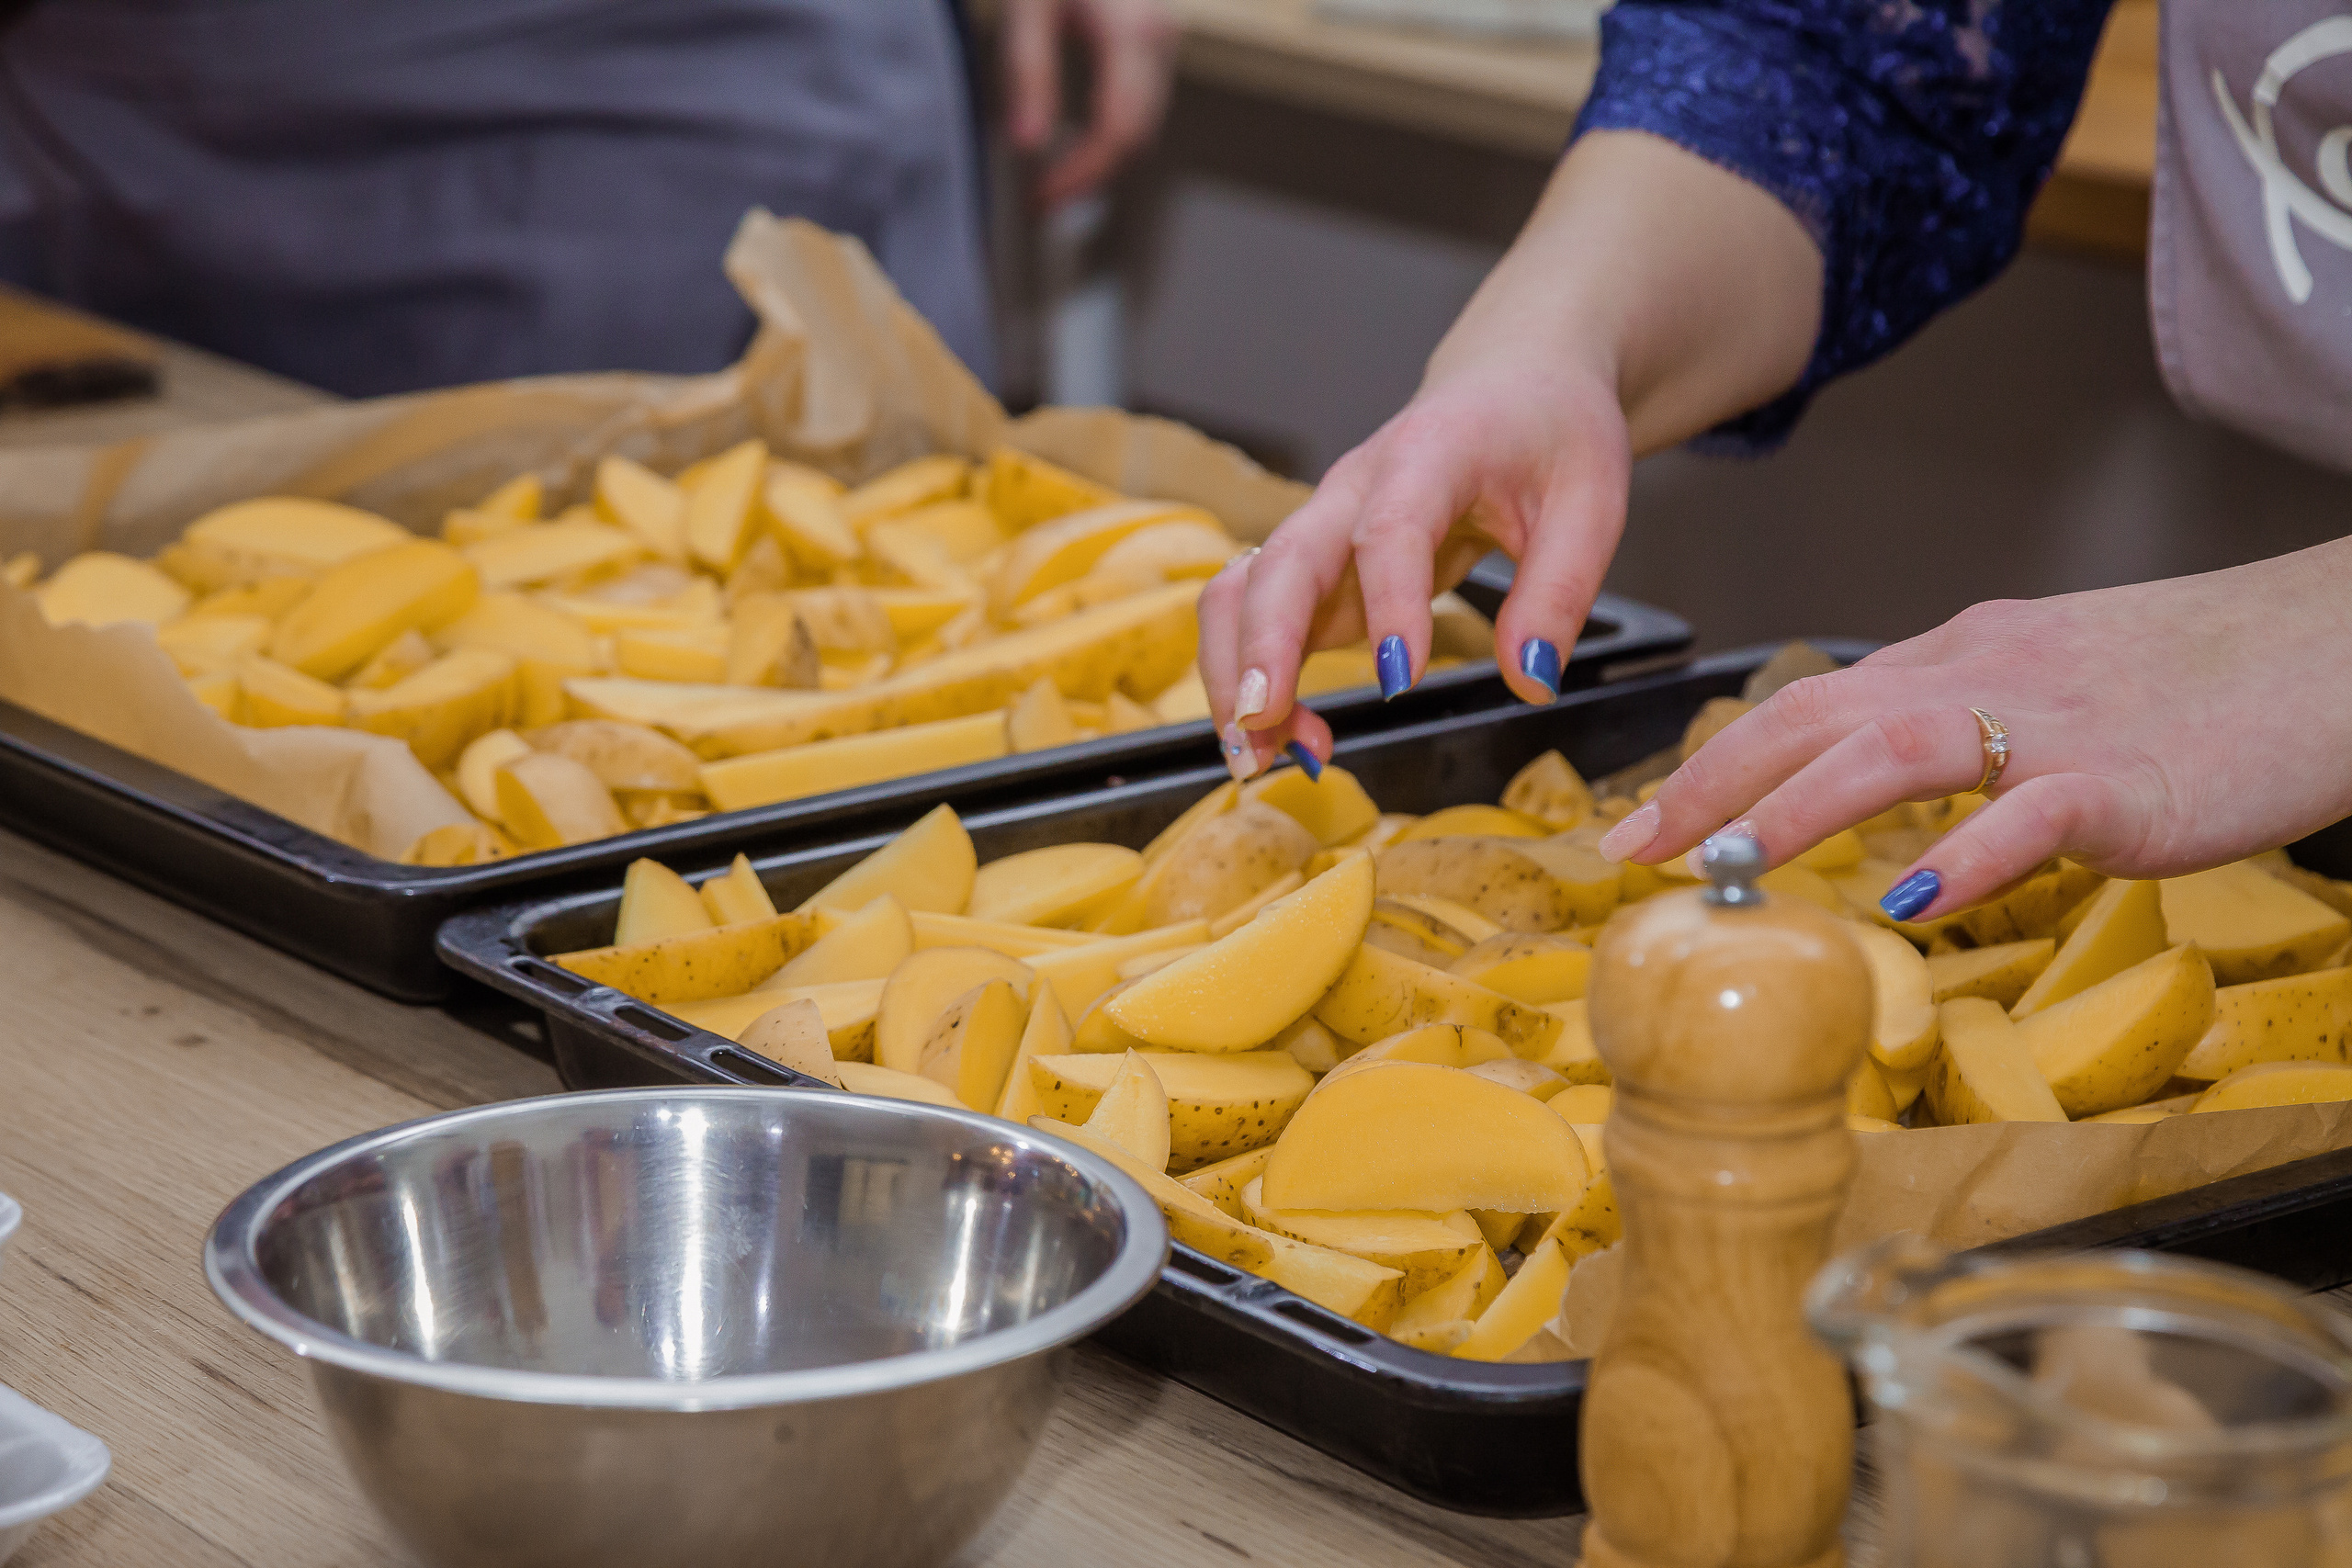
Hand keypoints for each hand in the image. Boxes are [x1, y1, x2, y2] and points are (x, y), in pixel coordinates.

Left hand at [1002, 0, 1175, 208]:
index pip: (1118, 129)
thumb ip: (1028, 72)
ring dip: (1102, 164)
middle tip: (1041, 201)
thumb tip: (1027, 145)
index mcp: (1131, 31)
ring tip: (1053, 182)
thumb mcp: (1028, 7)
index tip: (1042, 197)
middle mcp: (1159, 40)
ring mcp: (1164, 43)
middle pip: (1137, 138)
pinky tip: (1075, 149)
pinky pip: (1143, 109)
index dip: (1082, 174)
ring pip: (1145, 129)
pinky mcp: (1156, 46)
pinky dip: (1111, 139)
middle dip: (1090, 179)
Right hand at [1194, 131, 1822, 780]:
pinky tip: (1288, 736)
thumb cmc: (1550, 432)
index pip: (1390, 528)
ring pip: (1244, 595)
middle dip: (1260, 652)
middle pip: (1280, 564)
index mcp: (1429, 455)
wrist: (1511, 383)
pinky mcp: (1317, 570)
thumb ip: (1560, 593)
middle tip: (1265, 732)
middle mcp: (1352, 490)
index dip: (1388, 601)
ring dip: (1236, 676)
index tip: (1399, 679)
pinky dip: (1257, 681)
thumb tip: (1530, 681)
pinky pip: (1259, 623)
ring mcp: (1324, 530)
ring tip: (1257, 756)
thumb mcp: (1591, 503)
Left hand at [1604, 543, 2351, 919]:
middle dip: (1709, 783)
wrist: (2339, 646)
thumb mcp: (2054, 684)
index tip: (1640, 822)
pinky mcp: (2127, 781)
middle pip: (1814, 716)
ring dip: (1794, 808)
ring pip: (1893, 748)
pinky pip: (2031, 815)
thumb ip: (1964, 726)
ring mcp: (2054, 726)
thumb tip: (1881, 784)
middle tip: (1630, 853)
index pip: (1808, 703)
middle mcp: (1985, 677)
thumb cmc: (2205, 679)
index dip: (1713, 761)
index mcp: (1962, 658)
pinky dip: (1964, 855)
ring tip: (1723, 866)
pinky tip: (1907, 902)